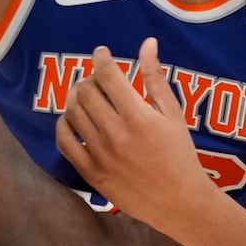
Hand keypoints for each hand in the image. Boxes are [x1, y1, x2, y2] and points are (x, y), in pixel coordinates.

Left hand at [55, 37, 215, 227]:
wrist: (180, 202)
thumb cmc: (181, 155)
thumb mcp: (174, 114)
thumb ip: (156, 78)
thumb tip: (148, 43)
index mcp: (139, 117)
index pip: (107, 76)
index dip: (101, 58)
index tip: (102, 53)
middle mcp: (116, 134)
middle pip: (85, 92)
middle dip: (88, 78)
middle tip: (95, 79)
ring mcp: (101, 155)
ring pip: (72, 114)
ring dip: (75, 98)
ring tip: (85, 96)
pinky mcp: (91, 173)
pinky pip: (65, 142)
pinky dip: (64, 125)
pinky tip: (72, 120)